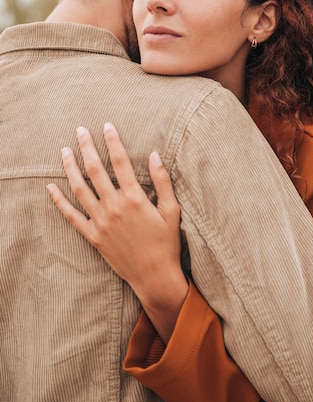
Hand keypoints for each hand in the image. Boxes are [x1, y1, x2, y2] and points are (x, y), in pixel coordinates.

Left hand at [47, 122, 187, 341]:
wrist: (155, 276)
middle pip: (95, 170)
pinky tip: (51, 188)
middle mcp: (114, 207)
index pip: (120, 161)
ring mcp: (101, 222)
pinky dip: (59, 202)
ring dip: (69, 168)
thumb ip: (163, 182)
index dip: (112, 141)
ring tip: (63, 151)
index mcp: (134, 198)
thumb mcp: (172, 210)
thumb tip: (155, 155)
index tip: (107, 125)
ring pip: (79, 189)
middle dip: (86, 146)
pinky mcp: (93, 237)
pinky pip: (71, 217)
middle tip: (80, 130)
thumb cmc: (167, 243)